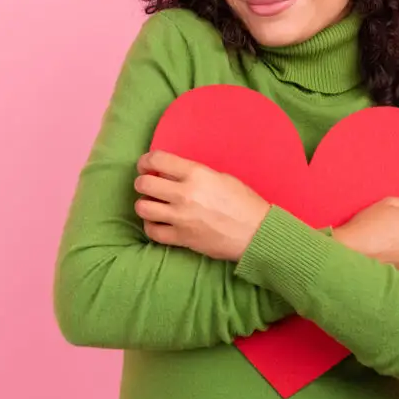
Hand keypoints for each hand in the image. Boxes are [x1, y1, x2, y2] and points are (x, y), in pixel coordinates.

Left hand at [133, 151, 270, 261]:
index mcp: (196, 174)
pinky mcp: (181, 238)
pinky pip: (152, 231)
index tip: (145, 165)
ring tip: (152, 204)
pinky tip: (158, 222)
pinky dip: (151, 226)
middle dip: (142, 182)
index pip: (157, 159)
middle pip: (144, 184)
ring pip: (142, 208)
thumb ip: (195, 174)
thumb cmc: (244, 202)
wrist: (256, 233)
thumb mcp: (222, 177)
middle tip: (148, 184)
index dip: (145, 161)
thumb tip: (173, 175)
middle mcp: (184, 194)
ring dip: (144, 204)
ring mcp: (181, 218)